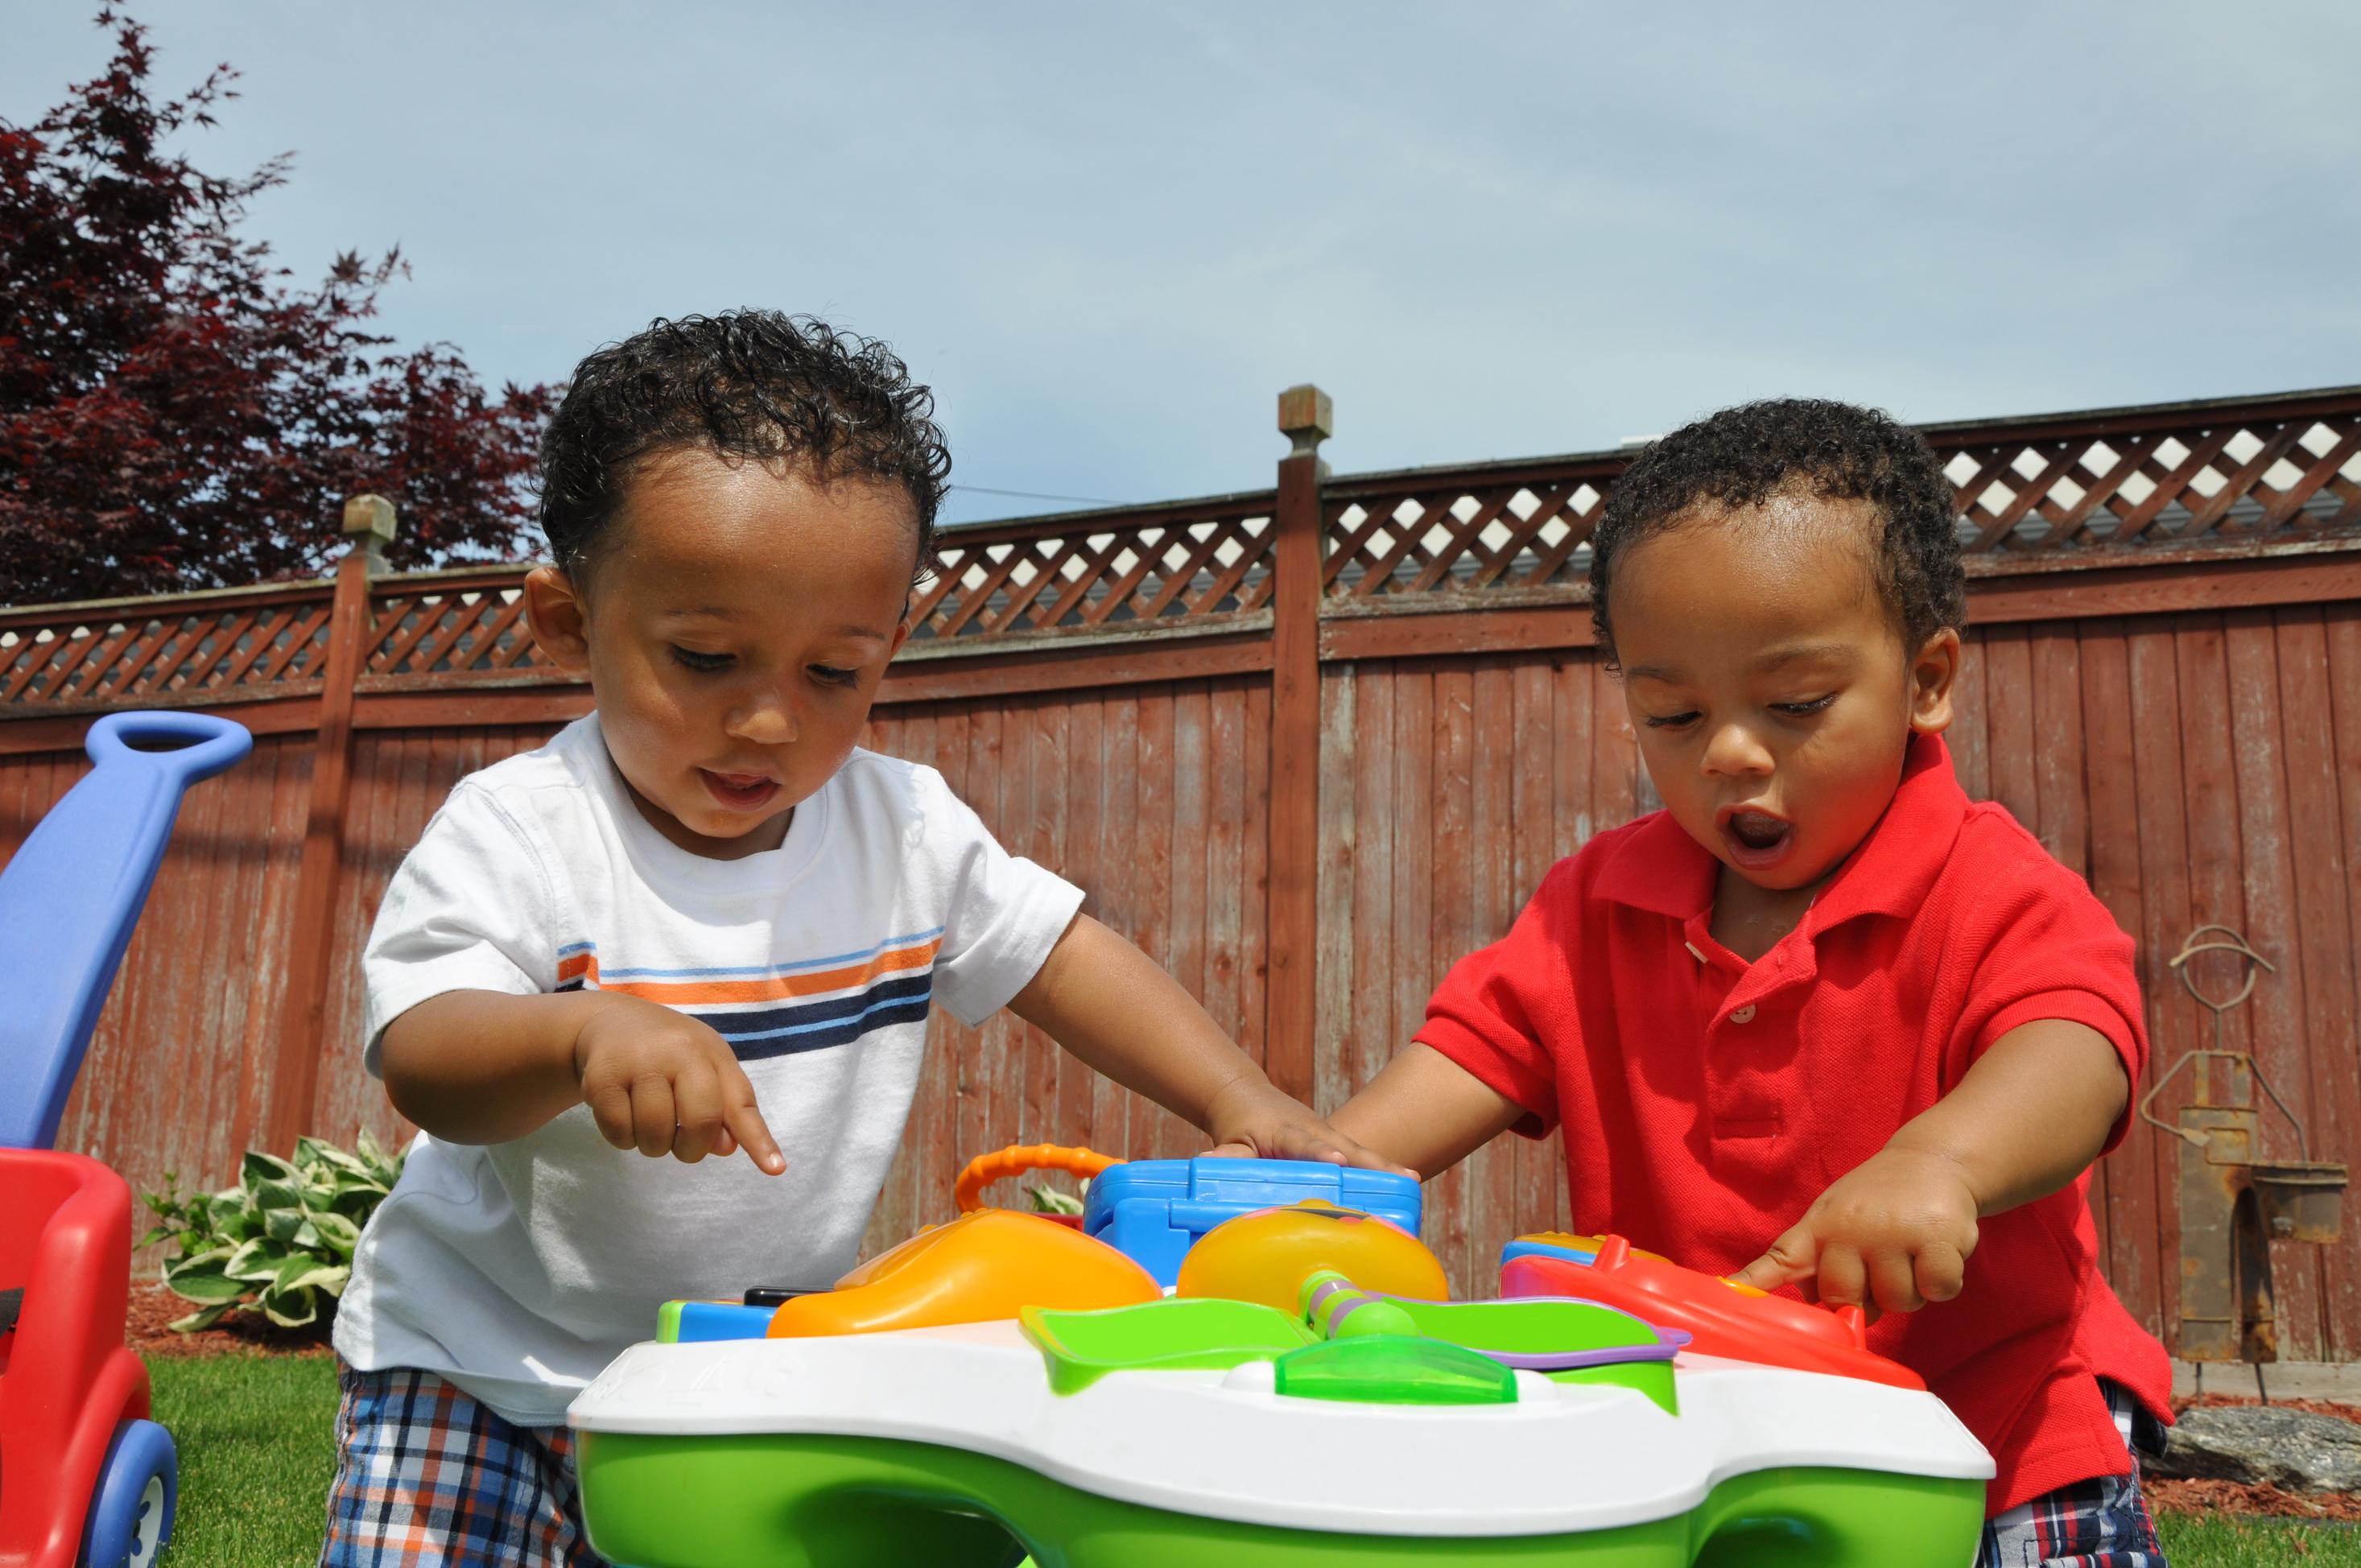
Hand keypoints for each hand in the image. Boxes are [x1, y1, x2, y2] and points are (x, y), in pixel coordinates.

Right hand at [571, 994, 785, 1173]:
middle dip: (691, 1148)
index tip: (776, 1169)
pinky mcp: (602, 1078)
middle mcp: (680, 1052)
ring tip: (648, 1121)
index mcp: (712, 1053)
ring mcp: (639, 1063)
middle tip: (680, 1140)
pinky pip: (620, 1133)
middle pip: (700, 1124)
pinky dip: (623, 1138)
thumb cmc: (669, 1051)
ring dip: (653, 1145)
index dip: (758, 1140)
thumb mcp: (705, 1068)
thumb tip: (728, 1147)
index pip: (740, 1102)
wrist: (609, 1020)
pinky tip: (623, 1114)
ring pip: (656, 1136)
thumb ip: (724, 1108)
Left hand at [1201, 1076, 1418, 1177]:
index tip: (1337, 1158)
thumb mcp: (1228, 1142)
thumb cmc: (1237, 1125)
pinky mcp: (1336, 1144)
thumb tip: (1208, 1161)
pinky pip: (1360, 1158)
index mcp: (1286, 1132)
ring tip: (1413, 1182)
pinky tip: (1406, 1186)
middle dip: (1375, 1162)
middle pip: (1348, 1147)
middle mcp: (1314, 1131)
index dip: (1320, 1152)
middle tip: (1403, 1176)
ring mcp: (1329, 1136)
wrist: (1246, 1097)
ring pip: (1360, 1152)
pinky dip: (1382, 1170)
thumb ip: (1224, 1156)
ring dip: (1386, 1167)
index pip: (1304, 1144)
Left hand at [1729, 1146, 1977, 1318]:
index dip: (1753, 1281)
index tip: (1727, 1294)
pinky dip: (1942, 1282)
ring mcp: (1892, 1232)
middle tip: (1881, 1266)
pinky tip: (1937, 1252)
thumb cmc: (1877, 1202)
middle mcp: (1849, 1230)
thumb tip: (1810, 1304)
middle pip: (1846, 1301)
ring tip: (1910, 1254)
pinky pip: (1937, 1289)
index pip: (1779, 1260)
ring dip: (1910, 1290)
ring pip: (1897, 1302)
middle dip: (1867, 1297)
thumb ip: (1817, 1262)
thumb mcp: (1835, 1220)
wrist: (1931, 1160)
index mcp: (1819, 1229)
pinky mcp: (1936, 1237)